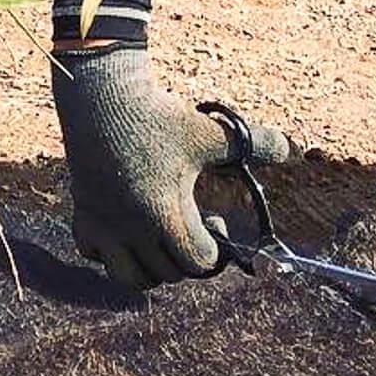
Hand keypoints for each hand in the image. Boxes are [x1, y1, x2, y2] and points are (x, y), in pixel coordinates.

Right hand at [50, 42, 291, 287]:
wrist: (101, 98)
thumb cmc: (158, 117)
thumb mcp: (209, 132)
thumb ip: (252, 144)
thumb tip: (293, 148)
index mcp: (164, 215)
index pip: (196, 263)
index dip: (215, 251)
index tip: (218, 219)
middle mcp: (131, 229)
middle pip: (167, 275)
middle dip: (186, 259)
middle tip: (194, 225)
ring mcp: (103, 225)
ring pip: (128, 277)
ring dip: (150, 270)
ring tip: (161, 243)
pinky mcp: (82, 214)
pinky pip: (93, 254)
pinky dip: (111, 253)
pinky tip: (126, 227)